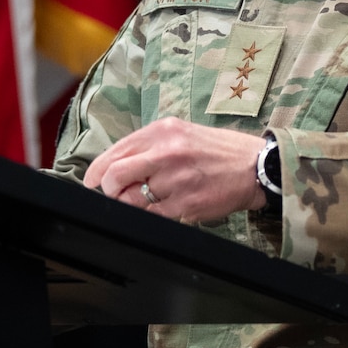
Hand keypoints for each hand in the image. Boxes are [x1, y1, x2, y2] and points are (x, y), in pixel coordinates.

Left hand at [83, 118, 267, 222]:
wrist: (255, 166)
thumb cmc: (217, 150)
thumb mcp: (181, 133)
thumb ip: (148, 145)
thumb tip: (114, 166)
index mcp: (162, 131)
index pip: (114, 153)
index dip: (96, 172)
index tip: (93, 182)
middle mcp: (167, 153)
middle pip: (114, 177)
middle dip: (107, 190)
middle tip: (114, 194)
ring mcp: (176, 181)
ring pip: (132, 201)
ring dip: (130, 206)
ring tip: (144, 201)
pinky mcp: (187, 204)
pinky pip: (154, 216)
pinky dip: (152, 216)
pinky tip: (164, 208)